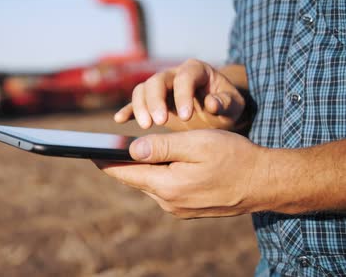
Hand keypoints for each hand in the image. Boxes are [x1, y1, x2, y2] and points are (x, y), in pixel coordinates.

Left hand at [94, 130, 274, 217]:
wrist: (265, 182)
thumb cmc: (234, 156)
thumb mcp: (196, 144)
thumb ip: (161, 147)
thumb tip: (130, 150)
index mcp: (167, 186)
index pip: (125, 173)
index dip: (105, 160)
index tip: (87, 151)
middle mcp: (169, 202)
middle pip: (135, 179)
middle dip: (121, 163)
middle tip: (104, 148)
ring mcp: (179, 208)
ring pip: (150, 184)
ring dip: (141, 168)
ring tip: (129, 152)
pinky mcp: (188, 208)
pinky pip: (164, 189)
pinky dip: (157, 175)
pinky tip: (159, 163)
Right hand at [115, 59, 245, 130]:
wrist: (218, 109)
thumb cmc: (227, 106)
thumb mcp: (234, 106)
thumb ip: (225, 103)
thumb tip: (212, 103)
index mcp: (195, 70)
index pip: (184, 77)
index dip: (183, 95)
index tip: (187, 117)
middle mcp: (174, 73)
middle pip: (157, 80)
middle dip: (155, 101)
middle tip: (159, 123)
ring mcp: (160, 86)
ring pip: (142, 89)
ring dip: (140, 106)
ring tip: (146, 126)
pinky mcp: (152, 100)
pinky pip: (135, 101)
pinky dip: (128, 109)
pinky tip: (120, 120)